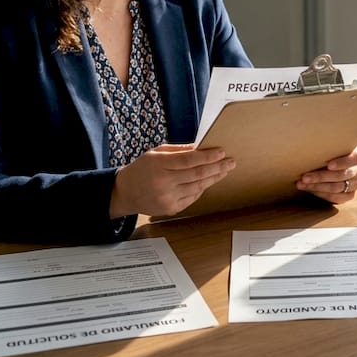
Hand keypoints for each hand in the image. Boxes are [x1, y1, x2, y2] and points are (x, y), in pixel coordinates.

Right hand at [109, 144, 234, 217]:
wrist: (124, 193)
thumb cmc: (142, 169)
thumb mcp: (155, 153)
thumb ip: (178, 151)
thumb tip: (201, 148)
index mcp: (159, 165)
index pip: (189, 160)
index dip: (207, 156)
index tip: (222, 152)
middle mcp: (164, 183)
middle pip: (197, 174)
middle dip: (217, 167)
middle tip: (231, 162)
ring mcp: (167, 198)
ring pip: (198, 187)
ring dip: (213, 178)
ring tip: (224, 171)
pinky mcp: (170, 209)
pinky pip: (192, 197)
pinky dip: (202, 188)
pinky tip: (209, 181)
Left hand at [297, 147, 356, 203]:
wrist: (329, 162)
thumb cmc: (327, 152)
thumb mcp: (329, 146)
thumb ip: (325, 145)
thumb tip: (308, 140)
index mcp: (356, 156)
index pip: (354, 159)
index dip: (341, 163)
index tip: (329, 165)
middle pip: (341, 175)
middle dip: (320, 177)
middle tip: (304, 177)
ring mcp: (355, 184)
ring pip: (336, 188)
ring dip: (317, 186)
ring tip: (301, 184)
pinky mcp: (350, 195)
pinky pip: (336, 198)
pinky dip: (321, 194)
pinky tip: (309, 190)